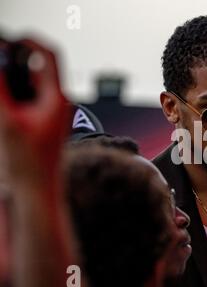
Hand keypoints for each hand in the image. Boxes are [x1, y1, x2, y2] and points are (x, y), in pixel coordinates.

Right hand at [0, 39, 69, 181]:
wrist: (38, 188)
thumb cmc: (29, 162)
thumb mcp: (6, 120)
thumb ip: (1, 88)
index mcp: (58, 99)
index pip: (49, 57)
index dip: (31, 41)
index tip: (13, 38)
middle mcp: (60, 103)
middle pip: (38, 69)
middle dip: (16, 62)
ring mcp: (54, 112)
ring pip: (33, 84)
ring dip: (15, 81)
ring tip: (4, 95)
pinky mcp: (46, 121)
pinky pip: (31, 99)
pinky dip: (16, 96)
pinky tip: (6, 108)